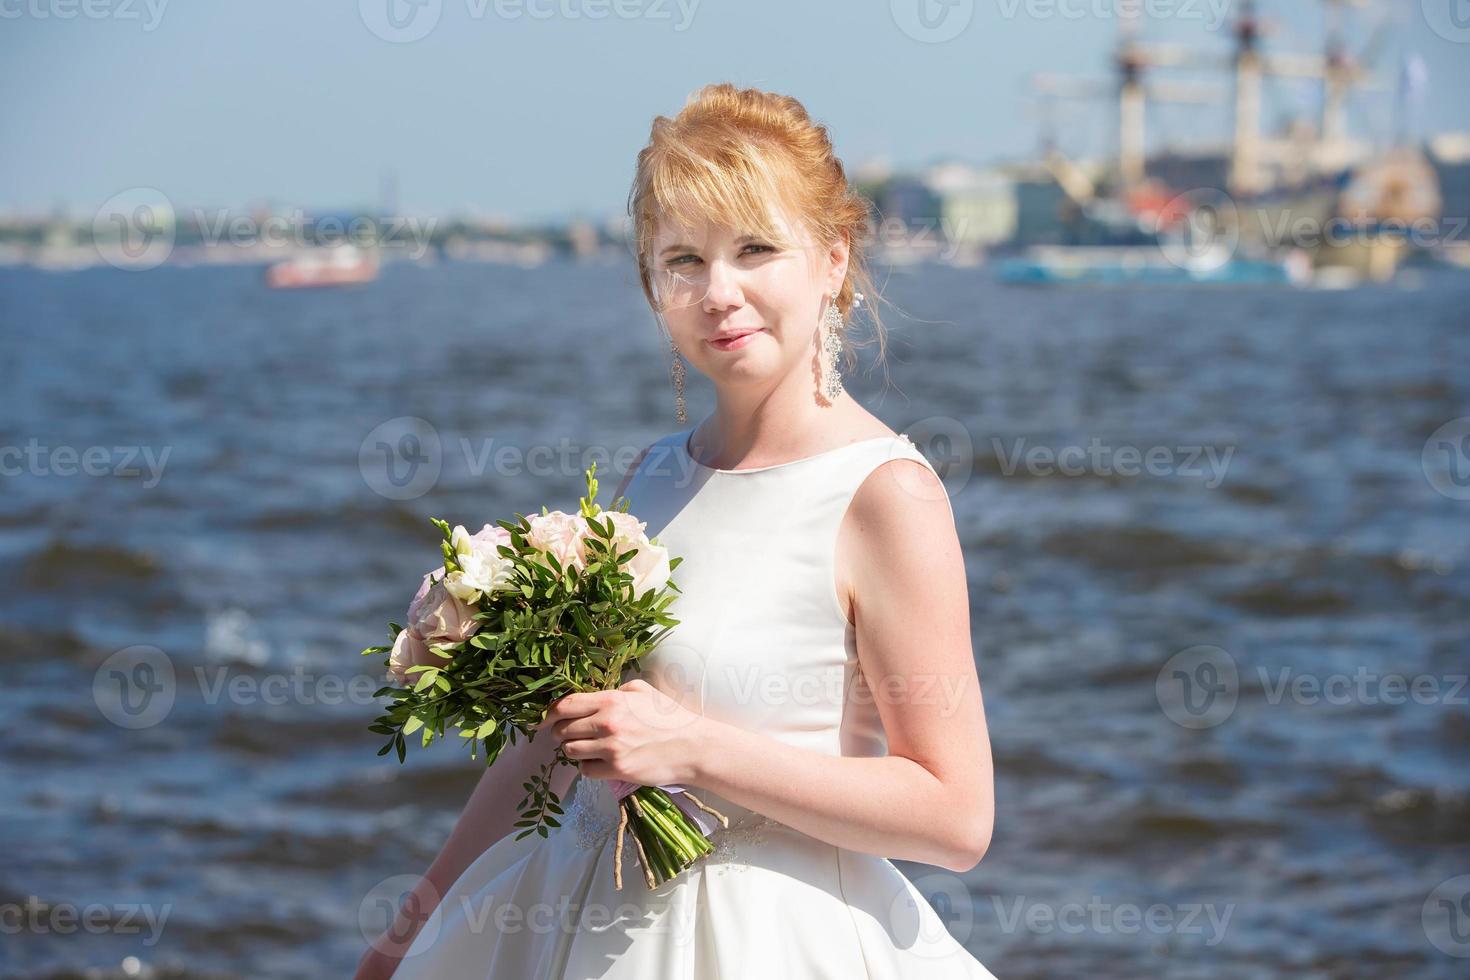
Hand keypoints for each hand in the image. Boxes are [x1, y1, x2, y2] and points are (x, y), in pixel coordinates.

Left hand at [538, 678, 708, 786]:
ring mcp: (611, 748)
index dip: (548, 713)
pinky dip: (589, 767)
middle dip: (560, 734)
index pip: (565, 705)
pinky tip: (601, 762)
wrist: (693, 746)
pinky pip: (585, 770)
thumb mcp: (644, 691)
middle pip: (562, 730)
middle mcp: (607, 723)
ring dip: (574, 751)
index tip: (542, 720)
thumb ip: (617, 690)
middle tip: (570, 736)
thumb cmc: (670, 717)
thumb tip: (595, 696)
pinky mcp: (617, 770)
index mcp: (611, 700)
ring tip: (587, 749)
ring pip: (570, 751)